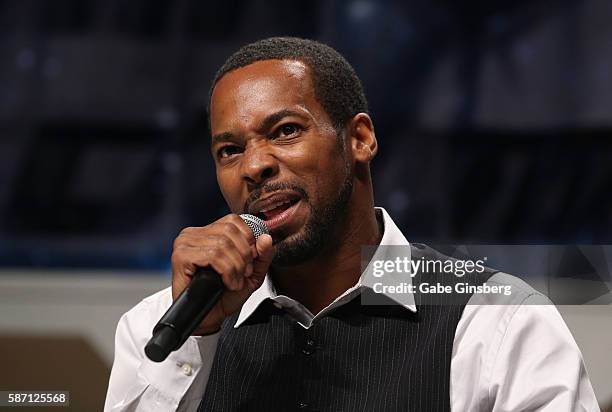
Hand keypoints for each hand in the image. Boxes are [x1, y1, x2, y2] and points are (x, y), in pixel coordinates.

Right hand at [170, 214, 273, 334]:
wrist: (209, 317)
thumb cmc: (225, 295)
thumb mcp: (252, 273)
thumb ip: (262, 255)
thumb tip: (266, 238)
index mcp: (209, 232)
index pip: (234, 220)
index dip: (248, 240)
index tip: (250, 261)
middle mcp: (194, 233)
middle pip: (230, 231)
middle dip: (244, 255)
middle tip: (243, 273)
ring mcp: (185, 243)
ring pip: (222, 244)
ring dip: (235, 267)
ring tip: (234, 281)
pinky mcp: (180, 256)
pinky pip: (212, 256)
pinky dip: (226, 271)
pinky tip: (227, 283)